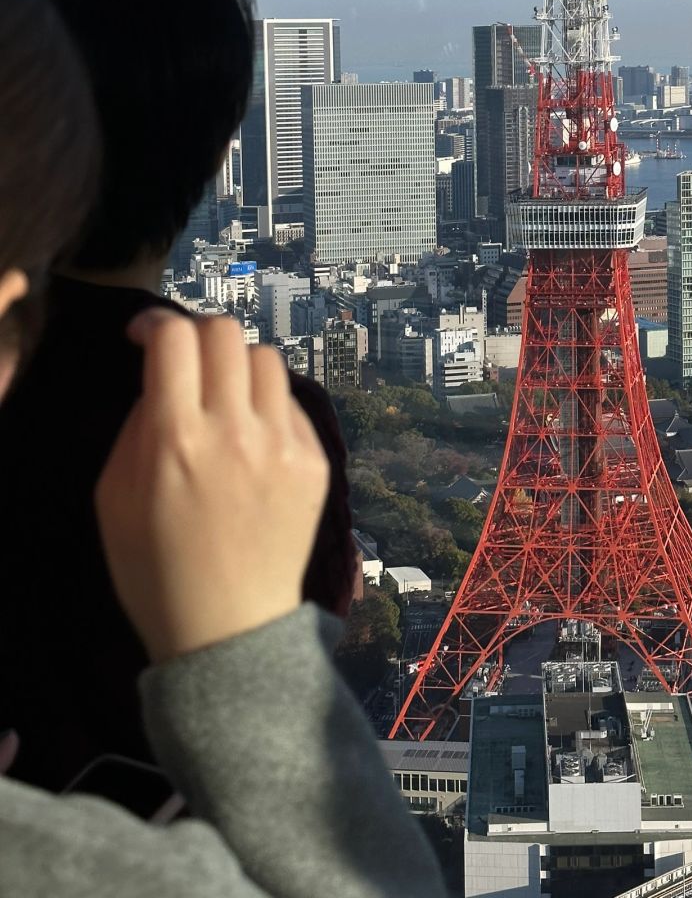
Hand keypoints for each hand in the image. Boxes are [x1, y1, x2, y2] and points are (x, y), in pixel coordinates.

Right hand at [95, 312, 329, 664]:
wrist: (228, 629)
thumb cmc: (155, 570)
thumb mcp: (114, 497)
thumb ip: (136, 426)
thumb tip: (159, 378)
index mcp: (177, 439)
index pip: (175, 338)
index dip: (155, 323)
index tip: (145, 336)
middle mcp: (236, 430)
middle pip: (226, 333)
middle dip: (197, 335)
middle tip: (185, 361)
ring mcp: (283, 444)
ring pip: (266, 358)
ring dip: (237, 365)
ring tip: (223, 396)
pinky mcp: (316, 461)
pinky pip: (291, 403)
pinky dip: (267, 405)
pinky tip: (251, 435)